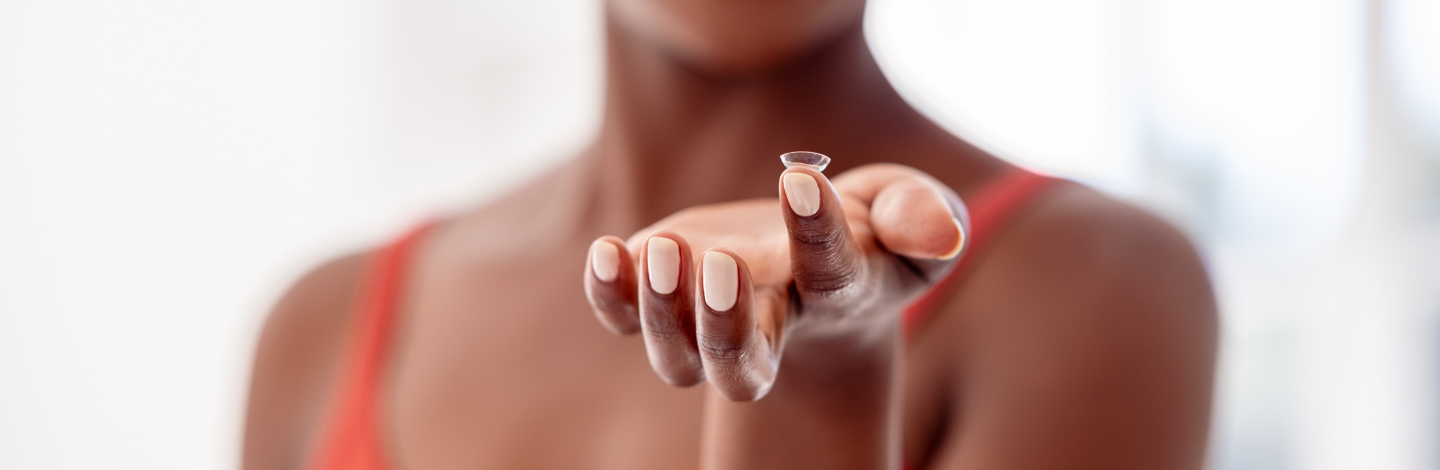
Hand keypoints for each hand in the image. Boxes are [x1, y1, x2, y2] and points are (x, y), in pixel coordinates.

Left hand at [583, 163, 967, 400]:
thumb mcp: (905, 213)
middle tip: (721, 262)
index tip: (801, 180)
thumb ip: (920, 218)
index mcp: (837, 293)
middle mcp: (769, 324)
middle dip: (727, 325)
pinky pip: (624, 314)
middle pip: (742, 364)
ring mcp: (707, 317)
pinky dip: (611, 294)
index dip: (817, 234)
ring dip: (664, 310)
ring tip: (666, 250)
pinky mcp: (661, 294)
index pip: (830, 276)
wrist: (811, 270)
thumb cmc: (869, 237)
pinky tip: (608, 251)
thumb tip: (942, 231)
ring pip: (678, 356)